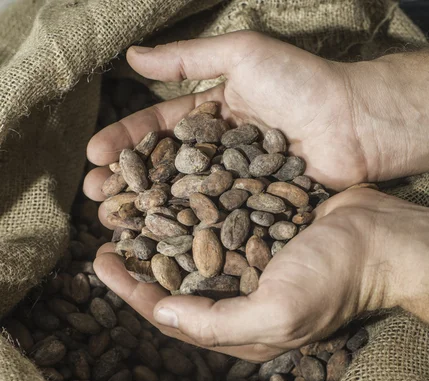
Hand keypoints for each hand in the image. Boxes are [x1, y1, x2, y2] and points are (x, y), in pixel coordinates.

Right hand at [84, 32, 428, 202]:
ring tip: (117, 226)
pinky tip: (160, 246)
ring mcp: (233, 186)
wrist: (353, 124)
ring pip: (182, 202)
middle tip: (97, 202)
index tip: (93, 158)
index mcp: (210, 117)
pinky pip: (214, 223)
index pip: (157, 131)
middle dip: (129, 185)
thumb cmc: (301, 84)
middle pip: (164, 172)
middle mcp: (216, 154)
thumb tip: (132, 57)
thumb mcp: (242, 56)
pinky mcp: (252, 212)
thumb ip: (188, 58)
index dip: (124, 143)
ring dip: (149, 214)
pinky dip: (187, 234)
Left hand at [93, 187, 428, 361]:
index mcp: (240, 331)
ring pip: (190, 254)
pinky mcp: (259, 234)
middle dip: (138, 265)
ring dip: (158, 236)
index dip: (134, 292)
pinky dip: (188, 213)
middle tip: (105, 237)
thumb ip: (216, 321)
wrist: (382, 237)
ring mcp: (250, 266)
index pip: (172, 318)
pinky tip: (168, 194)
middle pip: (175, 287)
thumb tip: (160, 311)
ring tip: (128, 213)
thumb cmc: (335, 278)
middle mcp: (239, 301)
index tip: (101, 264)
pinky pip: (214, 225)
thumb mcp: (277, 312)